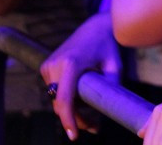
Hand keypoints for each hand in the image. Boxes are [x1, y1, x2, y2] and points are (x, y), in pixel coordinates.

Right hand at [40, 13, 119, 140]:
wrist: (95, 26)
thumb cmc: (108, 46)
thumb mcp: (115, 66)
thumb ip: (110, 87)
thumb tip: (105, 110)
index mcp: (71, 63)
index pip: (65, 98)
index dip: (68, 119)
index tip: (74, 135)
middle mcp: (55, 65)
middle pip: (61, 103)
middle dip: (75, 118)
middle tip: (95, 127)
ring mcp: (48, 66)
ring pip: (57, 99)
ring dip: (72, 109)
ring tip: (93, 114)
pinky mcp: (46, 67)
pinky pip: (56, 91)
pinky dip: (67, 98)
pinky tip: (82, 99)